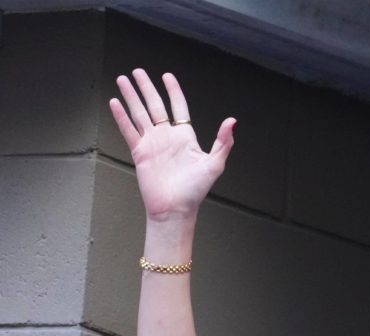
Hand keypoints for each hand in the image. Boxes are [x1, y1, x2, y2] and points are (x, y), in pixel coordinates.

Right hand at [109, 69, 235, 222]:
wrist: (174, 208)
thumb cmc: (195, 190)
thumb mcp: (215, 164)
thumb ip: (223, 142)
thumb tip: (232, 121)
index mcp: (185, 137)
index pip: (178, 107)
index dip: (173, 91)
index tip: (167, 76)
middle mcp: (167, 137)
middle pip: (155, 106)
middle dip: (146, 88)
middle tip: (138, 72)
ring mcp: (152, 143)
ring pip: (139, 114)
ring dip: (131, 97)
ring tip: (123, 79)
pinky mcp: (139, 152)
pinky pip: (128, 130)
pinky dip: (121, 116)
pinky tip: (115, 102)